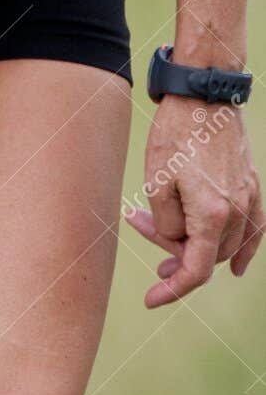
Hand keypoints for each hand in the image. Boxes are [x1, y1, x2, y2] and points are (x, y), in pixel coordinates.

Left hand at [124, 96, 263, 306]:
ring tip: (160, 229)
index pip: (195, 270)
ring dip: (194, 243)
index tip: (151, 300)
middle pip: (207, 255)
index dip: (172, 290)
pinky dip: (244, 249)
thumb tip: (176, 242)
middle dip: (172, 253)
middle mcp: (237, 211)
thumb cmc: (175, 134)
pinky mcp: (251, 184)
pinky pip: (253, 229)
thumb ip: (166, 224)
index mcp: (212, 215)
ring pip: (225, 243)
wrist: (204, 94)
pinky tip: (236, 267)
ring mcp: (249, 198)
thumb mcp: (156, 182)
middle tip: (141, 231)